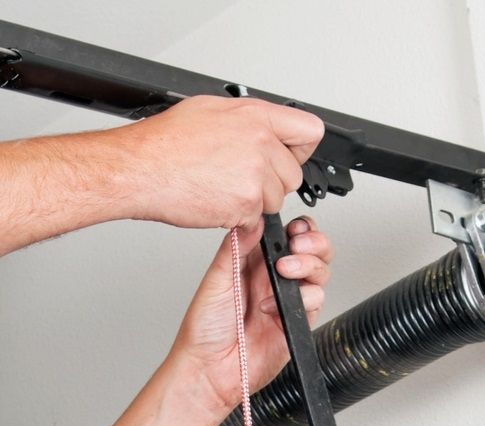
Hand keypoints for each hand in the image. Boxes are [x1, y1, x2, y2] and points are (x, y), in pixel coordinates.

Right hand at [118, 96, 323, 231]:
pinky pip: (257, 218)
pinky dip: (239, 216)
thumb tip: (265, 128)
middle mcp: (260, 142)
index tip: (289, 155)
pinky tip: (216, 200)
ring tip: (222, 187)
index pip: (310, 131)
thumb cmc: (163, 143)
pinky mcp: (247, 204)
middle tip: (240, 177)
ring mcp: (255, 175)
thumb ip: (248, 120)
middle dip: (273, 181)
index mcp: (256, 116)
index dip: (299, 148)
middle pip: (294, 174)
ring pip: (277, 199)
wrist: (138, 170)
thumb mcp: (210, 110)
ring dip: (255, 201)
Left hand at [169, 217, 332, 411]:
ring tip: (287, 271)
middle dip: (314, 243)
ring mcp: (287, 299)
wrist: (211, 369)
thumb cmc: (205, 330)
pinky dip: (305, 298)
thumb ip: (236, 248)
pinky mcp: (297, 321)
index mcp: (253, 263)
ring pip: (320, 272)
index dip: (298, 228)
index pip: (287, 236)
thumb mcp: (216, 280)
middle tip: (299, 245)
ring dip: (309, 266)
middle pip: (312, 251)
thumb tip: (254, 220)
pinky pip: (316, 301)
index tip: (293, 228)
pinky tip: (277, 305)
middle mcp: (274, 279)